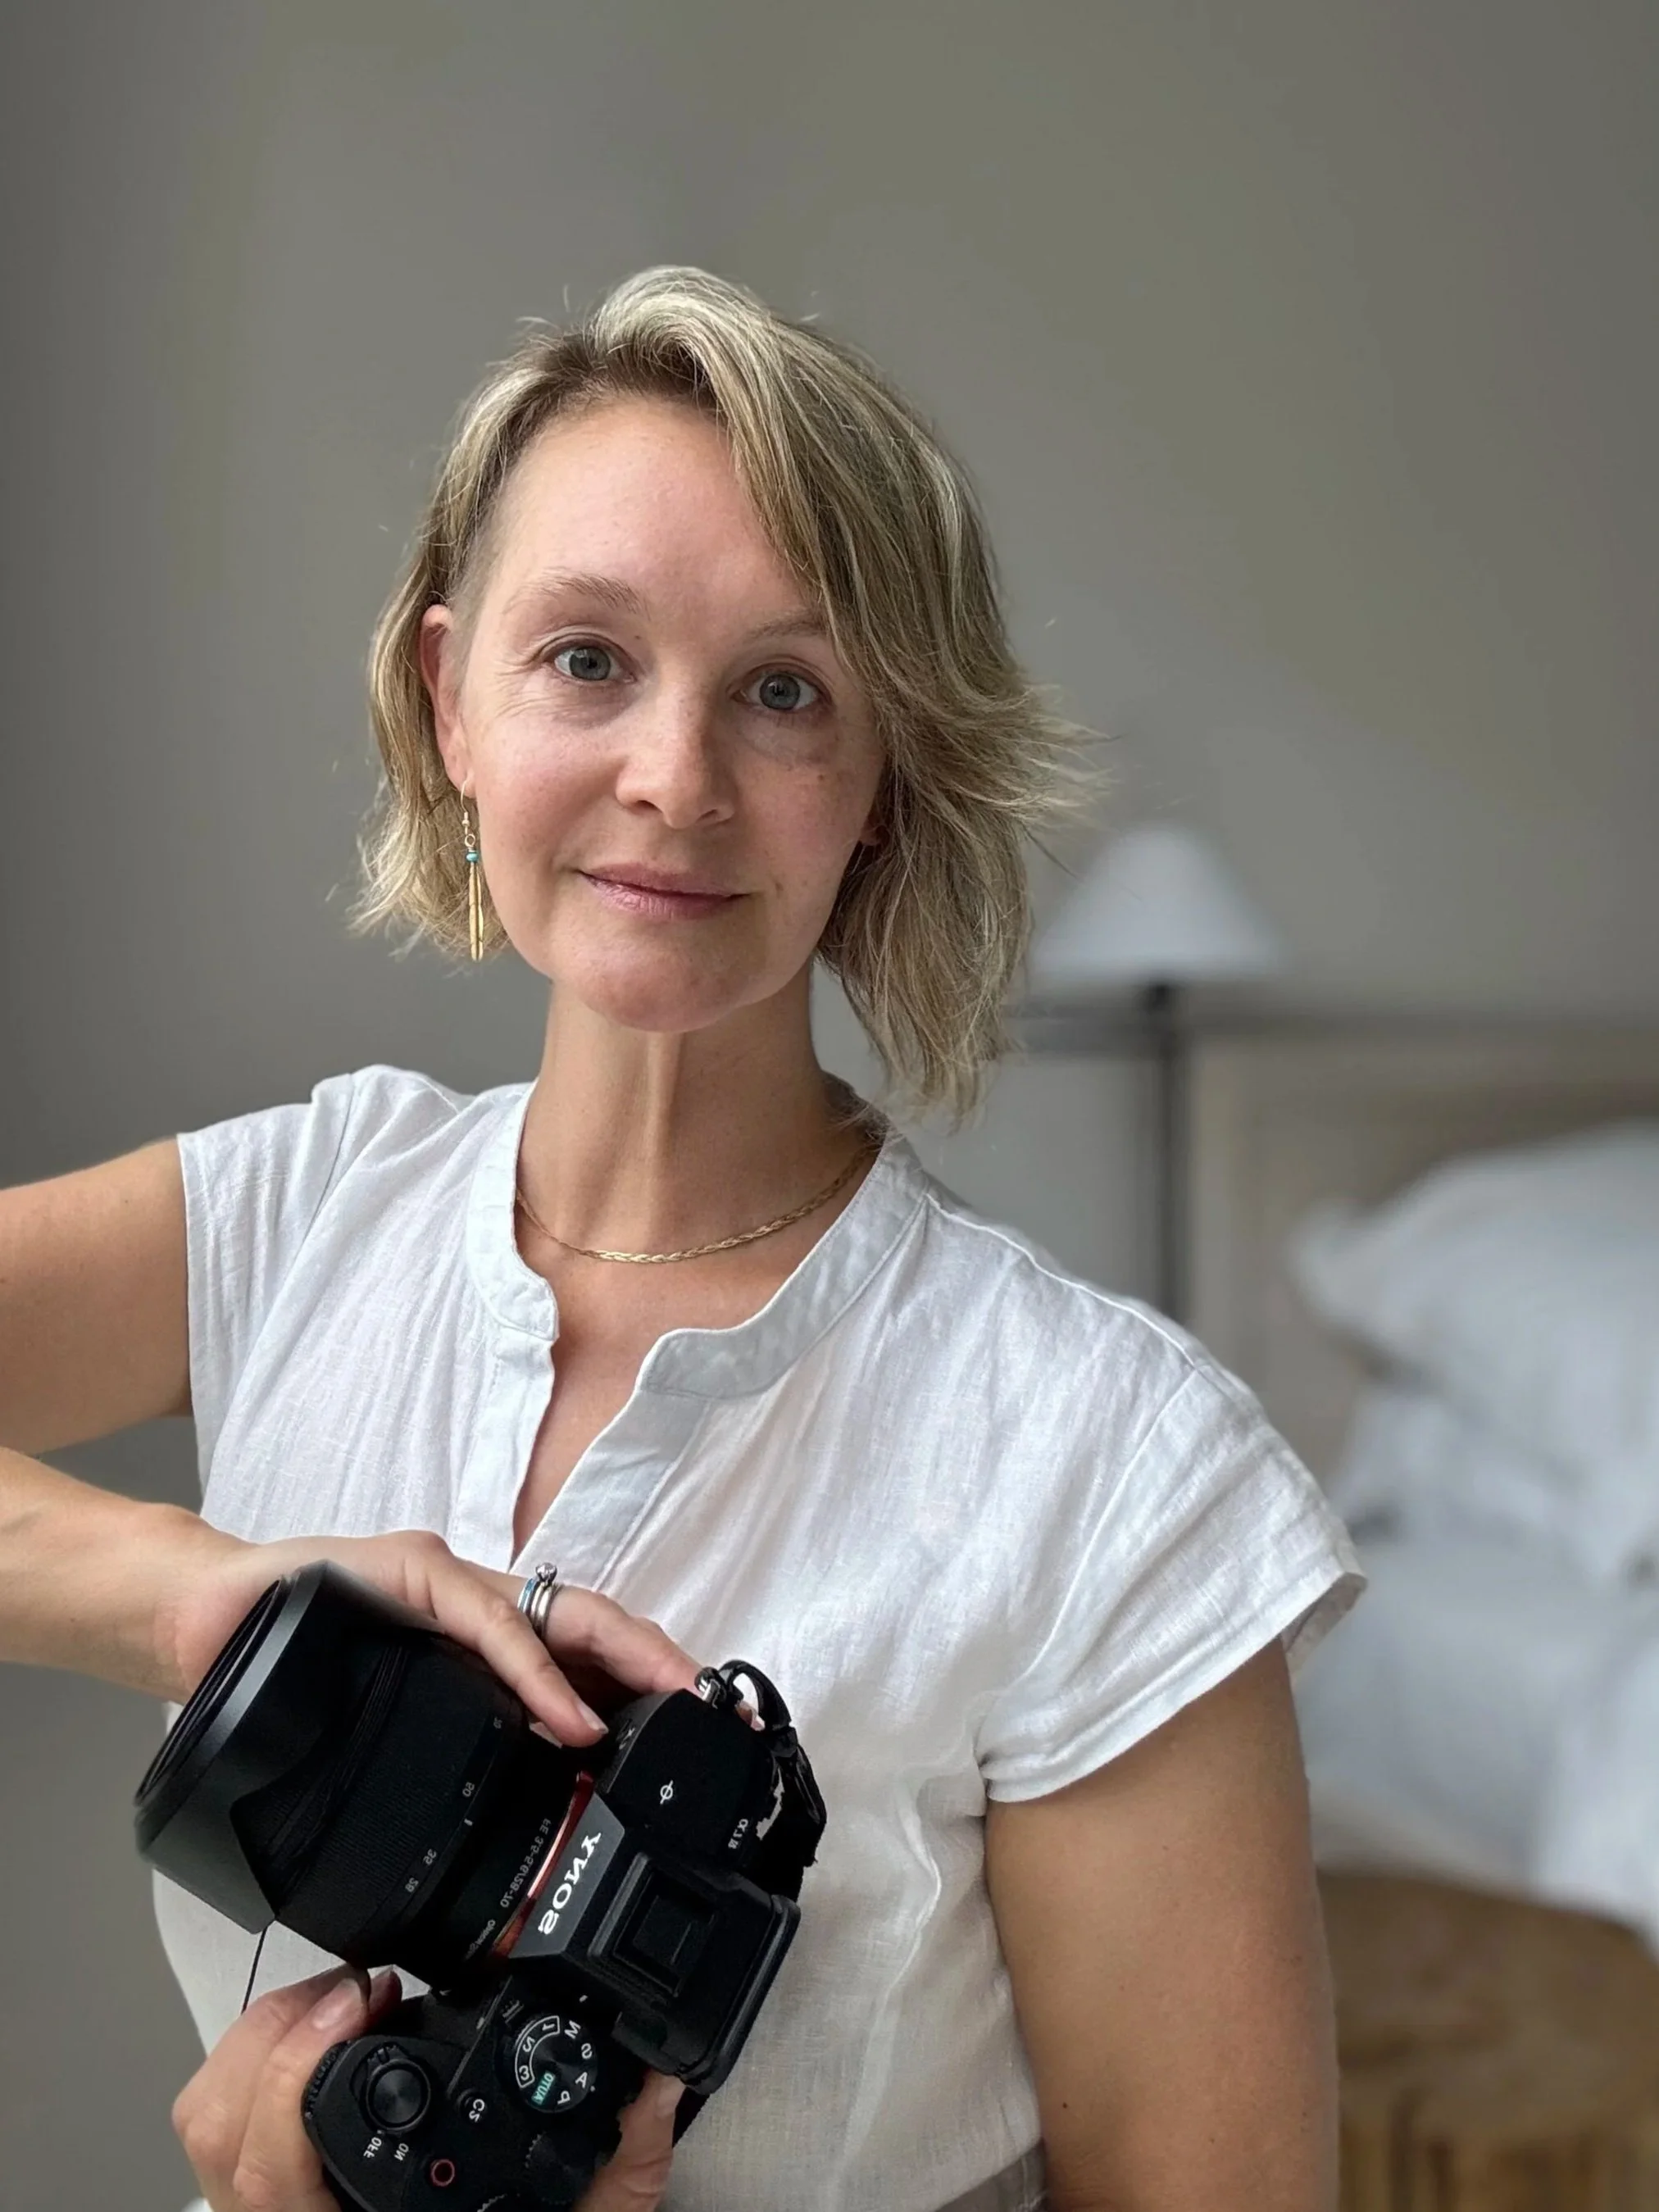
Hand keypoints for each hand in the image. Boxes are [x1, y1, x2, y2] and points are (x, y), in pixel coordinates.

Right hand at [153, 1520, 701, 1746]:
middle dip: (663, 1665)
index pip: (582, 1645)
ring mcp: (446, 1581)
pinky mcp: (408, 1572)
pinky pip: (488, 1623)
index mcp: (479, 1631)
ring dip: (625, 1660)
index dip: (646, 1677)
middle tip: (715, 1712)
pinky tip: (566, 1715)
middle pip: (593, 1623)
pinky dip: (536, 1672)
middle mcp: (475, 1599)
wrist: (200, 1620)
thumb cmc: (295, 1660)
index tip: (703, 1721)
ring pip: (558, 1613)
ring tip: (671, 1702)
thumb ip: (458, 1733)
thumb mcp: (398, 1714)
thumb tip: (528, 1793)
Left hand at [173, 1963, 683, 2210]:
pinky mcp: (272, 2208)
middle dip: (275, 2032)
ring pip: (205, 2126)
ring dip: (262, 2041)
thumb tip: (651, 2081)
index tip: (365, 1997)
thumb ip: (615, 2171)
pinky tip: (330, 2048)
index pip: (267, 2170)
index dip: (293, 2069)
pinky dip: (261, 2069)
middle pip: (215, 2132)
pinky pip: (223, 2134)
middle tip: (360, 1988)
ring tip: (344, 2003)